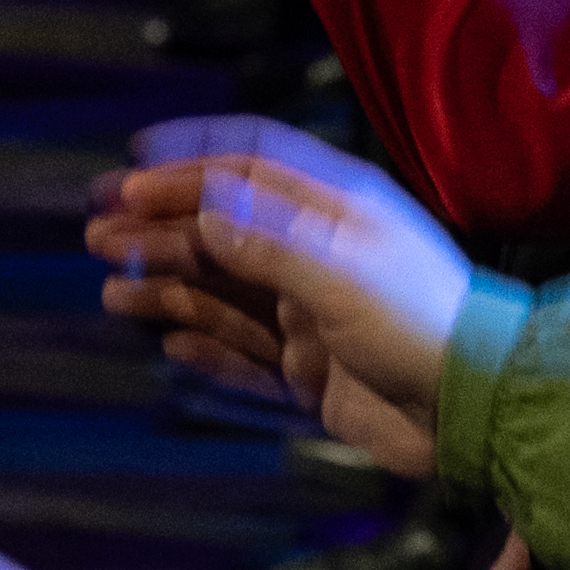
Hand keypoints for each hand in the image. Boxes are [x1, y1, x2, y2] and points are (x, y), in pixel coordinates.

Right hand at [79, 128, 475, 470]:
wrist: (474, 410)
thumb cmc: (418, 323)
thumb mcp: (340, 271)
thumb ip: (266, 241)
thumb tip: (199, 207)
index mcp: (334, 208)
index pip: (248, 162)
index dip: (187, 159)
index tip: (128, 170)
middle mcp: (316, 253)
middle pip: (222, 228)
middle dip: (158, 227)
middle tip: (95, 233)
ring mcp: (310, 315)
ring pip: (223, 292)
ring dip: (167, 285)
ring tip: (110, 288)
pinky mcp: (311, 374)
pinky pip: (242, 355)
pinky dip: (203, 346)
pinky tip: (165, 341)